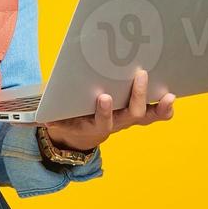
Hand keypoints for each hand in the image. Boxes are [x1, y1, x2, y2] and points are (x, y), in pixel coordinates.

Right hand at [42, 69, 174, 150]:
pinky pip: (154, 114)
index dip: (104, 111)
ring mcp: (129, 120)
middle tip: (139, 75)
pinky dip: (164, 108)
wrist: (79, 133)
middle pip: (131, 115)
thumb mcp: (56, 118)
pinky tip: (171, 96)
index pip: (101, 121)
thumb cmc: (68, 116)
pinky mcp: (138, 114)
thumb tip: (36, 118)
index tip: (104, 97)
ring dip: (158, 107)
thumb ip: (49, 117)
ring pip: (147, 116)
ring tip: (169, 96)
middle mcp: (116, 124)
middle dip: (136, 96)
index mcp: (95, 125)